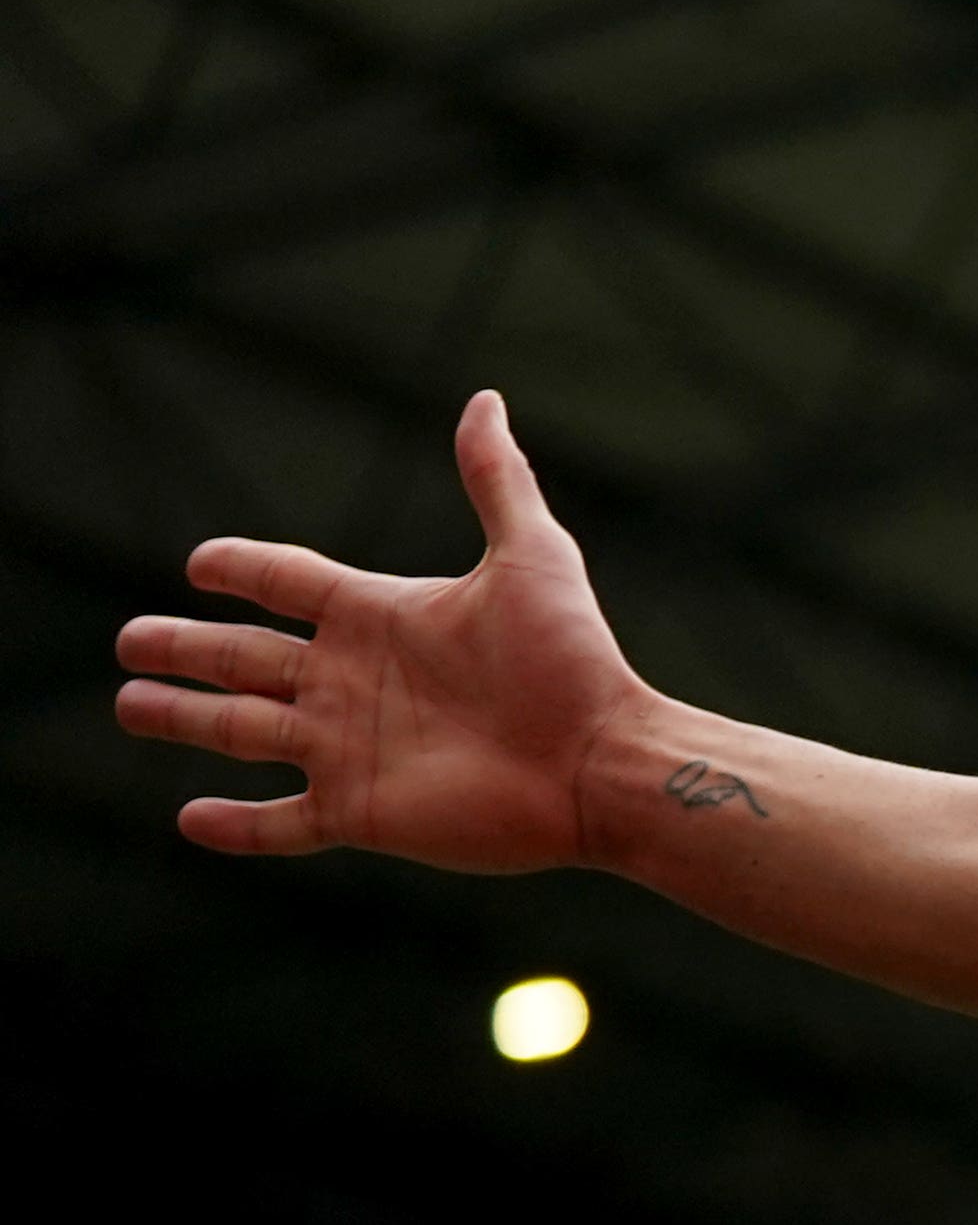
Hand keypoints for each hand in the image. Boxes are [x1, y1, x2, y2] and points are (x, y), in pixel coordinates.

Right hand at [116, 391, 652, 870]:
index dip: (244, 570)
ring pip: (240, 730)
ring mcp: (349, 749)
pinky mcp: (360, 812)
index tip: (201, 562)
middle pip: (243, 657)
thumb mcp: (533, 557)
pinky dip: (234, 826)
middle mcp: (353, 681)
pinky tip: (189, 820)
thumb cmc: (573, 661)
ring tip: (129, 706)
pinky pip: (281, 823)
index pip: (289, 585)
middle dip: (185, 648)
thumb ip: (496, 481)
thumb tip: (485, 398)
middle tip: (130, 640)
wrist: (601, 763)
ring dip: (184, 718)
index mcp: (381, 617)